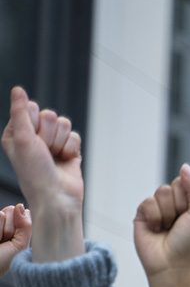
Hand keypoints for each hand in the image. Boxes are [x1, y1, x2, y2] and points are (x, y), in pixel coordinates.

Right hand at [0, 204, 30, 277]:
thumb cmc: (1, 262)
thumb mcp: (20, 246)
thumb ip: (25, 226)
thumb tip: (20, 206)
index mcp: (15, 228)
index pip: (22, 213)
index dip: (19, 226)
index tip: (13, 240)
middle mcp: (2, 223)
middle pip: (11, 210)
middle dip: (8, 229)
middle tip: (3, 243)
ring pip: (0, 214)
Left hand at [1, 87, 83, 261]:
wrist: (57, 197)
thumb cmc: (35, 173)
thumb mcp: (22, 139)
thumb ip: (20, 112)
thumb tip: (18, 89)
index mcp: (17, 132)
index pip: (31, 108)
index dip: (35, 122)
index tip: (32, 140)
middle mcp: (34, 136)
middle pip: (50, 115)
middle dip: (49, 134)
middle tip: (45, 151)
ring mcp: (53, 143)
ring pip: (64, 124)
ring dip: (61, 142)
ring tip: (55, 157)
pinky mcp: (69, 150)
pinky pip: (75, 136)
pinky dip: (71, 149)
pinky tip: (65, 160)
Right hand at [133, 164, 189, 281]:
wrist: (170, 265)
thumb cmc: (189, 243)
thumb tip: (184, 166)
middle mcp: (178, 201)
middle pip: (179, 183)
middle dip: (181, 205)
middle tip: (181, 223)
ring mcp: (160, 206)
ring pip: (163, 191)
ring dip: (168, 213)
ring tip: (168, 228)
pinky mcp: (144, 212)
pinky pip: (148, 202)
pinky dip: (155, 218)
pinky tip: (157, 230)